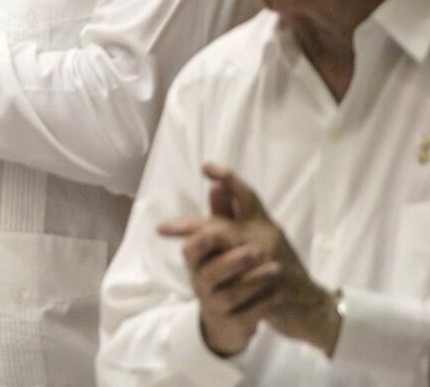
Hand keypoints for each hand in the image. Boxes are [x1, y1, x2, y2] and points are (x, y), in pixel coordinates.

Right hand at [158, 213, 276, 355]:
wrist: (233, 320)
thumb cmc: (228, 274)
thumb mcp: (227, 244)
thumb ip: (223, 214)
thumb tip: (217, 183)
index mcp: (198, 260)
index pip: (192, 246)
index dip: (200, 237)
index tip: (213, 231)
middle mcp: (201, 282)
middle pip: (209, 271)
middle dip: (232, 260)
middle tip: (256, 250)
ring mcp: (216, 305)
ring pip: (231, 294)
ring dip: (255, 280)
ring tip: (275, 269)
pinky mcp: (234, 324)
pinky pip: (248, 316)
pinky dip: (264, 305)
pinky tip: (277, 295)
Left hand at [160, 164, 342, 357]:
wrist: (310, 305)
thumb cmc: (275, 264)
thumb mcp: (257, 236)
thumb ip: (232, 215)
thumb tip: (213, 186)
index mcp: (262, 224)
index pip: (247, 196)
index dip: (229, 179)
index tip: (206, 168)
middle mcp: (266, 239)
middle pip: (224, 227)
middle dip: (193, 227)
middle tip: (164, 227)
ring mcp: (271, 265)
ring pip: (230, 256)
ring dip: (204, 254)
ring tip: (182, 251)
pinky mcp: (272, 290)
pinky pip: (240, 285)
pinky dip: (225, 283)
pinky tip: (200, 280)